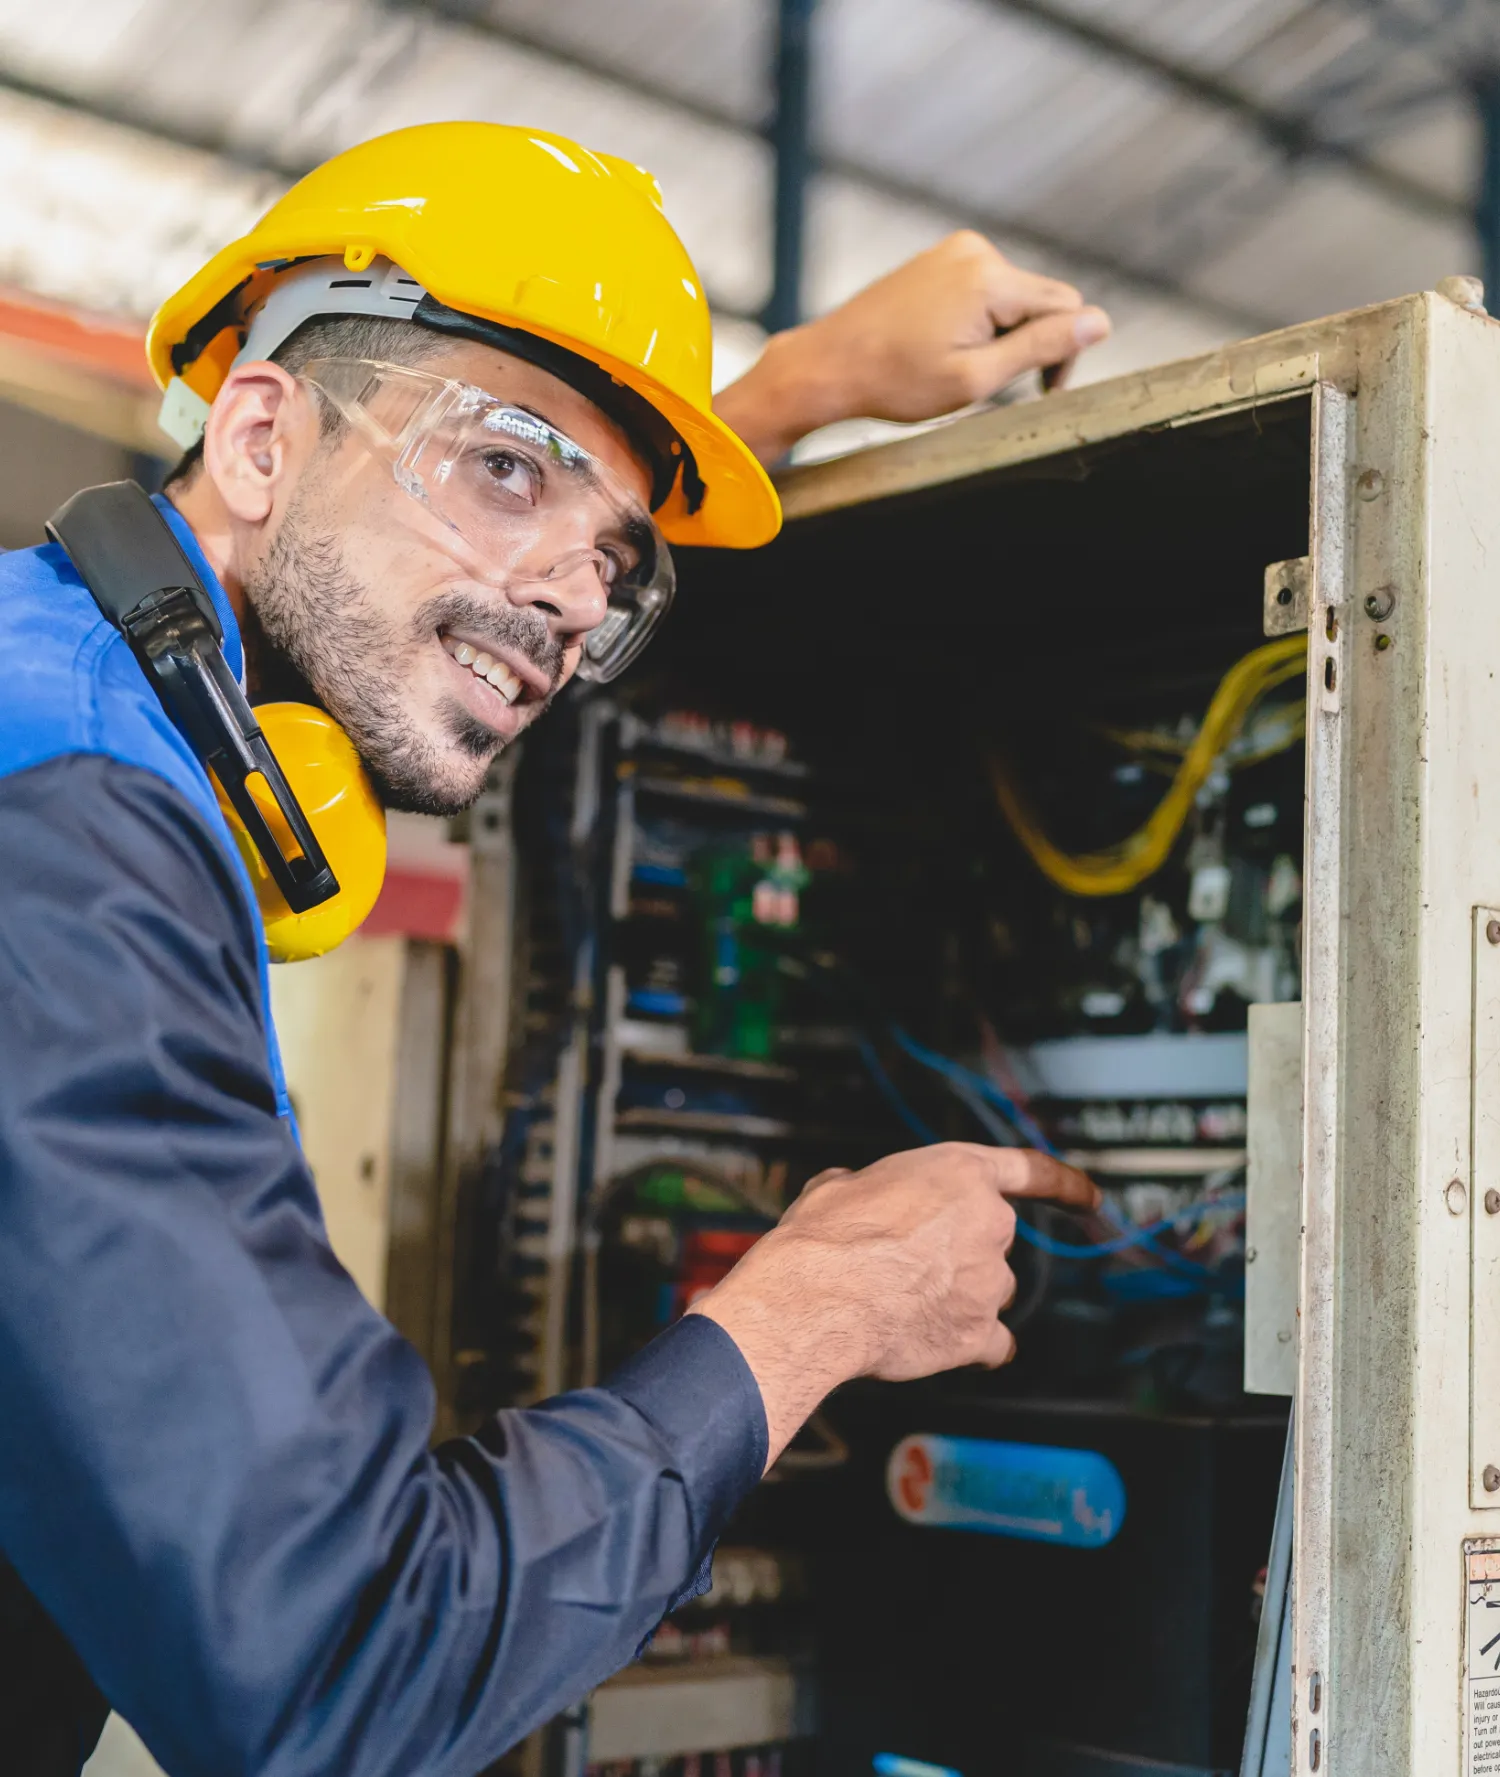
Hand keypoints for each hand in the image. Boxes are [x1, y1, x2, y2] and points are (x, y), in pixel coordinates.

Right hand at [687, 1142, 1097, 1466]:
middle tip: (904, 1263)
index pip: (1031, 1171)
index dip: (1065, 1185)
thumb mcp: (841, 1186)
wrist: (819, 1297)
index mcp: (960, 1173)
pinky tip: (938, 1342)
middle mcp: (989, 1224)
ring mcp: (990, 1282)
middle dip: (959, 1252)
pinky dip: (973, 1345)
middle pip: (993, 1240)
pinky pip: (993, 1343)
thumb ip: (873, 1188)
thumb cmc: (825, 1236)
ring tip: (902, 1302)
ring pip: (990, 1291)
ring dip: (960, 1296)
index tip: (1091, 1198)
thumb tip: (862, 1198)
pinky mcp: (980, 1335)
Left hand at [714, 231, 1111, 463]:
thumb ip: (1042, 348)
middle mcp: (976, 251)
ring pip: (1013, 297)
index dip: (1062, 354)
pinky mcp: (939, 260)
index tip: (1038, 391)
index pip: (1066, 308)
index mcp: (989, 278)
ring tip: (960, 367)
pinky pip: (985, 290)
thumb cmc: (894, 380)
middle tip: (992, 385)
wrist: (830, 365)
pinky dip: (980, 322)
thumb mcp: (977, 378)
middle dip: (1031, 343)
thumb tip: (1099, 323)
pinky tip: (946, 348)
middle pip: (1042, 298)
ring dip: (1003, 335)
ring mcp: (954, 251)